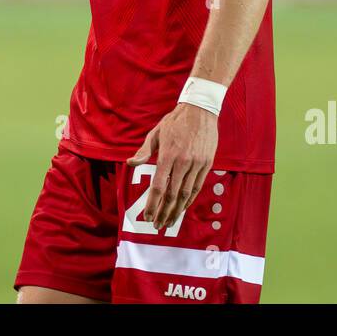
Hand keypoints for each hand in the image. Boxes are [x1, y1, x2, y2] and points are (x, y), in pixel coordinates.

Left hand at [127, 102, 218, 229]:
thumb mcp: (156, 133)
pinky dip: (189, 200)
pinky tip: (182, 208)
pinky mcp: (207, 164)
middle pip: (172, 195)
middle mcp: (183, 162)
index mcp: (168, 155)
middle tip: (157, 225)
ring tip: (169, 222)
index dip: (152, 204)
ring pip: (186, 194)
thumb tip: (130, 163)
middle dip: (163, 212)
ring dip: (176, 211)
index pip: (159, 186)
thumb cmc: (175, 121)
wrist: (201, 110)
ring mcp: (196, 164)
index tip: (147, 216)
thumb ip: (144, 151)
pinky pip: (197, 187)